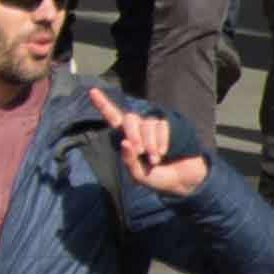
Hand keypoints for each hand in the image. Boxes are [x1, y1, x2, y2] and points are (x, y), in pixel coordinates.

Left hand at [87, 87, 205, 196]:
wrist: (182, 181)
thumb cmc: (157, 177)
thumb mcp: (139, 175)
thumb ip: (129, 161)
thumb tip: (125, 142)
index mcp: (128, 139)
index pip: (114, 120)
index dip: (103, 105)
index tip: (92, 91)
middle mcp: (139, 130)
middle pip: (130, 119)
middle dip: (133, 134)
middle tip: (140, 151)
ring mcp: (154, 128)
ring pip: (147, 125)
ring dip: (150, 144)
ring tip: (156, 159)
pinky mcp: (169, 128)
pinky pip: (162, 127)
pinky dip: (162, 141)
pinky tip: (164, 152)